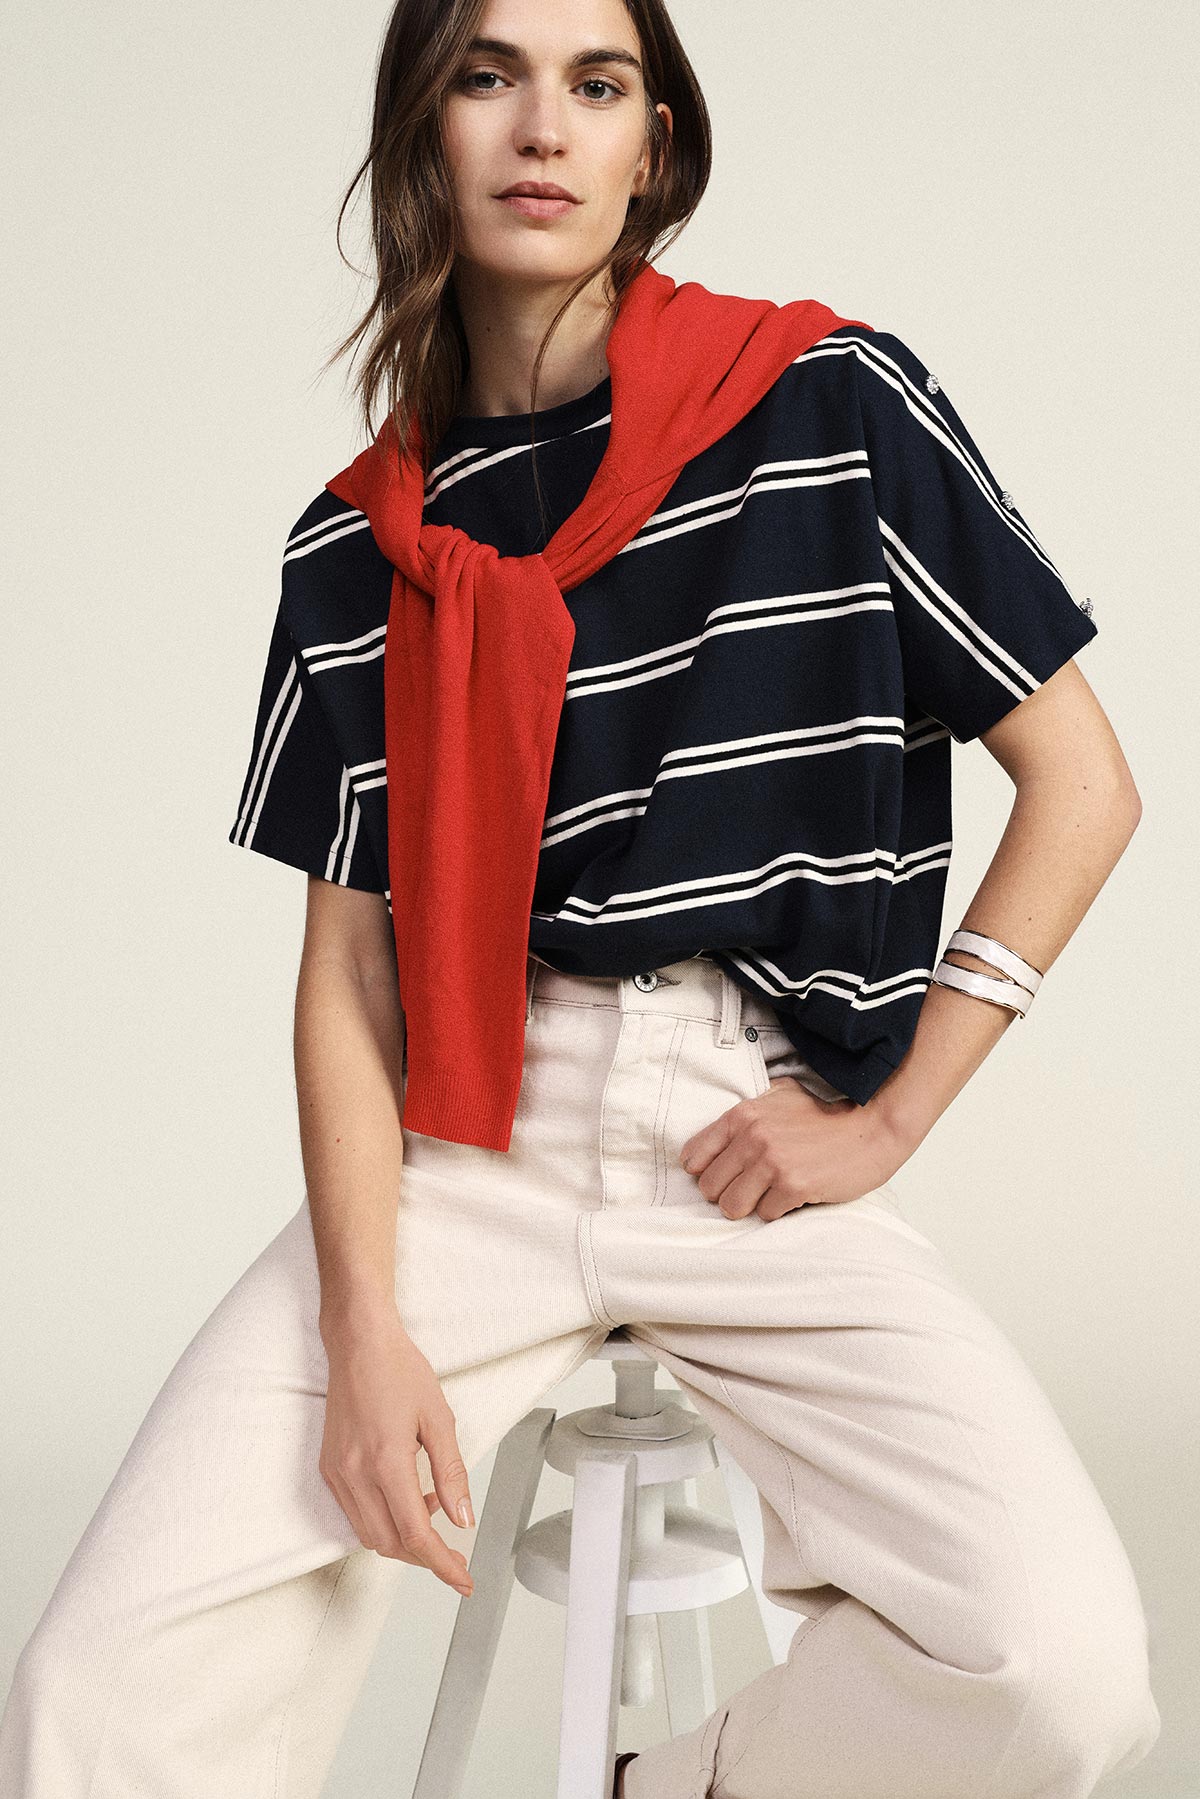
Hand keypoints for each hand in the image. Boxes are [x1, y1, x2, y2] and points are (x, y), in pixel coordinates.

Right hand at [319, 1308, 475, 1596]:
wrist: (359, 1342)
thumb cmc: (399, 1369)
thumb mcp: (439, 1418)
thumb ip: (451, 1473)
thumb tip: (463, 1518)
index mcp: (386, 1463)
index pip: (416, 1535)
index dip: (442, 1565)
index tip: (463, 1580)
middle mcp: (355, 1474)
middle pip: (389, 1544)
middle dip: (424, 1558)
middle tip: (455, 1555)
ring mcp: (337, 1473)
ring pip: (368, 1534)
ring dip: (402, 1539)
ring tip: (433, 1512)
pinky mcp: (328, 1468)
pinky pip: (354, 1513)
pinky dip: (382, 1520)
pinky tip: (405, 1497)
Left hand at [678, 1076, 909, 1219]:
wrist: (871, 1128)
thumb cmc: (826, 1115)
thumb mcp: (781, 1095)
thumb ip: (749, 1110)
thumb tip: (718, 1134)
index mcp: (743, 1115)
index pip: (694, 1156)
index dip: (705, 1171)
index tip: (722, 1175)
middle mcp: (753, 1137)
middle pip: (709, 1187)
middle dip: (728, 1192)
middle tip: (751, 1188)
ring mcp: (772, 1162)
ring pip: (731, 1207)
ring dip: (750, 1206)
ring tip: (770, 1194)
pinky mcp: (793, 1186)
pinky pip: (765, 1215)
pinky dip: (778, 1211)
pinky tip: (794, 1196)